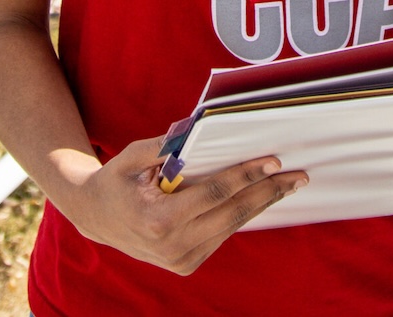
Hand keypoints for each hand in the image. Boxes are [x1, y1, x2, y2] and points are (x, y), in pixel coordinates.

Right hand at [59, 135, 307, 274]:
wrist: (94, 218)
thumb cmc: (115, 180)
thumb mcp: (131, 157)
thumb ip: (164, 146)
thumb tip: (197, 127)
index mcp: (158, 220)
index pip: (214, 194)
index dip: (246, 176)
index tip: (273, 161)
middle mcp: (172, 245)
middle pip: (232, 214)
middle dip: (267, 192)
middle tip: (298, 175)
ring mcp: (180, 260)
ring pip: (232, 227)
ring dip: (261, 204)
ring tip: (289, 184)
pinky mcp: (186, 264)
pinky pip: (222, 234)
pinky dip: (243, 214)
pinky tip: (263, 197)